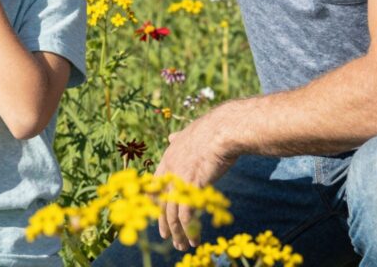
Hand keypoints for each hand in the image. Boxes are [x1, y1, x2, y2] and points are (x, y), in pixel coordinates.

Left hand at [153, 108, 236, 250]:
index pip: (154, 184)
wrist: (222, 130)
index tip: (155, 213)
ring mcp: (178, 179)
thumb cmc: (211, 131)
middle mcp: (169, 170)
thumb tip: (171, 137)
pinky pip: (187, 216)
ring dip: (177, 233)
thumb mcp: (188, 133)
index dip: (154, 201)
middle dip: (163, 222)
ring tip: (181, 246)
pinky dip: (189, 231)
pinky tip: (194, 240)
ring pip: (172, 214)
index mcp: (167, 157)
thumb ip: (178, 139)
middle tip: (166, 237)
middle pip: (162, 202)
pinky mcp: (191, 187)